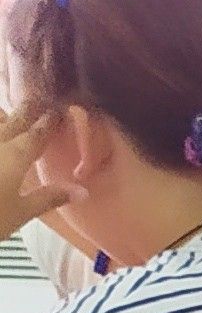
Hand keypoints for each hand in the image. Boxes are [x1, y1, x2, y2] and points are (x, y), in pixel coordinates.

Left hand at [0, 102, 67, 241]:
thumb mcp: (20, 212)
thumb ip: (49, 197)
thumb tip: (83, 191)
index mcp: (16, 154)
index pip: (38, 133)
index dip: (50, 121)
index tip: (59, 111)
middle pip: (15, 119)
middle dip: (28, 109)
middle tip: (38, 100)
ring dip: (3, 115)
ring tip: (8, 112)